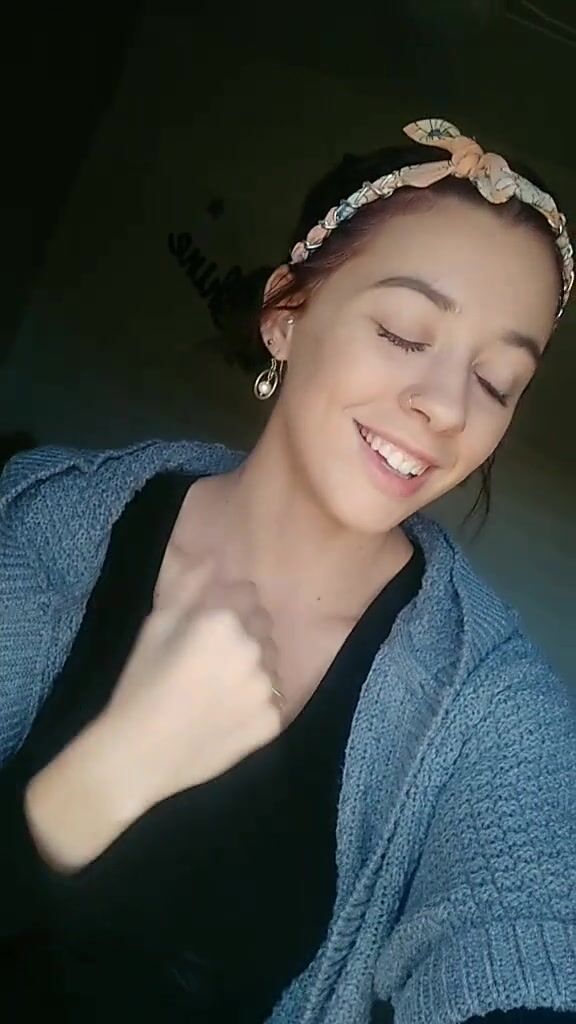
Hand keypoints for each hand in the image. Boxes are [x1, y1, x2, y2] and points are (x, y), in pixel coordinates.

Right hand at [106, 568, 282, 806]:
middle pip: (262, 625)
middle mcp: (253, 649)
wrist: (138, 756)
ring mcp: (267, 688)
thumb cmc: (139, 686)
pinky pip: (272, 700)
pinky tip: (225, 715)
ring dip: (253, 668)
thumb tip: (210, 560)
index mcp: (223, 620)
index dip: (226, 609)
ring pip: (271, 663)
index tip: (206, 629)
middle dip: (243, 635)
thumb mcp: (155, 627)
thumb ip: (187, 588)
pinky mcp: (273, 722)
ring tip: (217, 690)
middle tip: (210, 662)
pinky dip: (255, 704)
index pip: (246, 594)